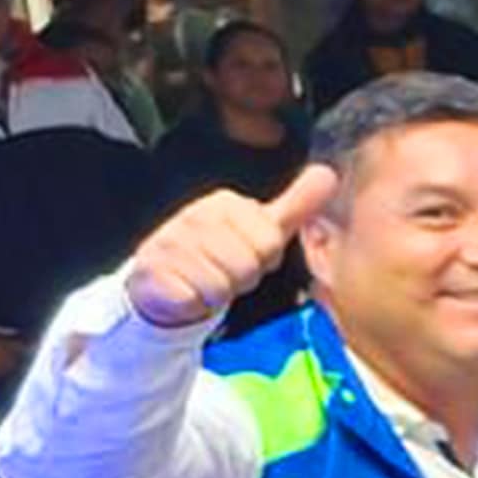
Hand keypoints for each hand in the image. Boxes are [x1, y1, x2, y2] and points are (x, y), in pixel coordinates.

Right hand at [120, 162, 338, 330]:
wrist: (167, 281)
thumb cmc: (220, 255)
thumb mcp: (261, 229)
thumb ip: (295, 205)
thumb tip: (328, 174)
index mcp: (224, 204)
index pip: (269, 243)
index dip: (262, 260)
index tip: (245, 255)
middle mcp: (192, 216)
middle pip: (246, 265)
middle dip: (241, 278)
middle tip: (224, 271)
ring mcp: (168, 241)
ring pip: (219, 285)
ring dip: (216, 293)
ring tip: (205, 280)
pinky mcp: (149, 269)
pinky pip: (190, 298)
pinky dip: (191, 303)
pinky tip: (184, 291)